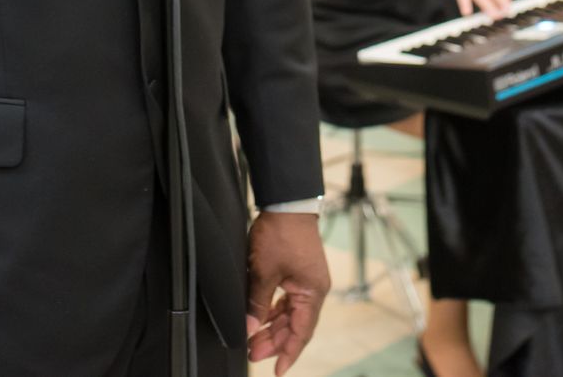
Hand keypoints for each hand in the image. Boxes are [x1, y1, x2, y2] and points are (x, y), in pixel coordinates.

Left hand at [244, 212, 328, 375]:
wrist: (288, 202)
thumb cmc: (282, 233)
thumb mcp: (264, 272)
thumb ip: (257, 304)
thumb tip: (248, 328)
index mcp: (312, 292)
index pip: (301, 332)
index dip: (288, 353)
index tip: (277, 371)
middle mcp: (313, 290)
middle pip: (295, 325)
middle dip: (274, 342)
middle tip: (252, 354)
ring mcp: (307, 281)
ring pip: (289, 314)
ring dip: (272, 328)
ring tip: (253, 340)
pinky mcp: (298, 273)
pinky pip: (287, 301)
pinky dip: (274, 312)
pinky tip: (260, 319)